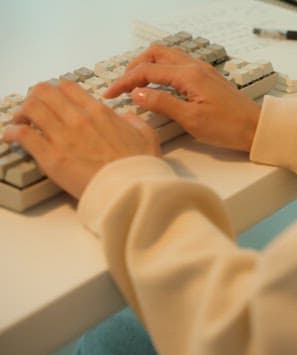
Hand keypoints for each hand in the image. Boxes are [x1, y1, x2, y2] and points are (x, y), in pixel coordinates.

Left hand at [2, 81, 160, 198]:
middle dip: (35, 97)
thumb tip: (125, 116)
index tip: (54, 99)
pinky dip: (12, 132)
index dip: (56, 90)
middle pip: (43, 92)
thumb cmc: (141, 167)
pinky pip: (22, 135)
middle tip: (34, 108)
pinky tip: (11, 137)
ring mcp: (62, 136)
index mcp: (99, 112)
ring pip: (30, 108)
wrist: (132, 190)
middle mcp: (78, 118)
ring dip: (22, 113)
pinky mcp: (50, 157)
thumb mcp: (148, 136)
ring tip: (21, 122)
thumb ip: (134, 120)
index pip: (67, 87)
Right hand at [104, 45, 260, 151]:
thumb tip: (137, 93)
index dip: (125, 81)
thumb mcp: (191, 119)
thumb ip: (162, 103)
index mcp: (189, 75)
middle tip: (123, 86)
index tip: (110, 93)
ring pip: (168, 58)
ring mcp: (203, 71)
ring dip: (149, 67)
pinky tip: (160, 89)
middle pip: (156, 54)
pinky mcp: (208, 79)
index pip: (147, 70)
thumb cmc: (229, 127)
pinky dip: (163, 72)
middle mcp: (195, 67)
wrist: (257, 129)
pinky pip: (179, 67)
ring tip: (137, 86)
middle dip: (135, 67)